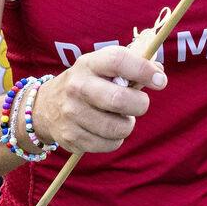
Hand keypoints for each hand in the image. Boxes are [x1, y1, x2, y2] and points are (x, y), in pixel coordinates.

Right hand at [30, 45, 166, 153]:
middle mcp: (77, 87)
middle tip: (140, 104)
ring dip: (127, 124)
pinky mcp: (71, 137)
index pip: (118, 61)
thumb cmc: (88, 83)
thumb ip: (131, 66)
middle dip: (140, 104)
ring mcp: (71, 113)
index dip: (143, 70)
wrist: (46, 107)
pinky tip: (107, 130)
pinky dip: (116, 139)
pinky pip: (109, 144)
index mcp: (89, 64)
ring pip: (117, 127)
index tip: (160, 81)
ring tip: (120, 118)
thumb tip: (159, 73)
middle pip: (119, 99)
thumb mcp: (102, 67)